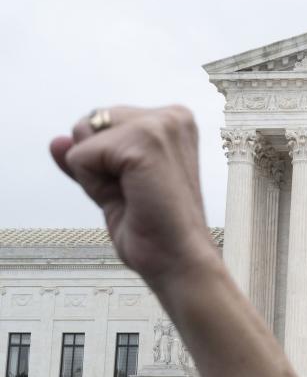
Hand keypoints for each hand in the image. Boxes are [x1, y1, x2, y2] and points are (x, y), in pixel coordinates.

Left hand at [50, 106, 219, 290]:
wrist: (179, 259)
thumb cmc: (155, 229)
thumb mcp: (114, 185)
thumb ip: (88, 158)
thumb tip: (57, 141)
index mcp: (173, 122)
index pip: (102, 122)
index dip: (106, 161)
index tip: (140, 187)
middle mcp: (172, 117)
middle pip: (91, 122)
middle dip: (98, 163)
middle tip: (136, 194)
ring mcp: (161, 125)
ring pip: (84, 137)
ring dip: (97, 175)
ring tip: (135, 196)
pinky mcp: (145, 140)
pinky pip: (81, 156)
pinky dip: (94, 185)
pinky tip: (132, 199)